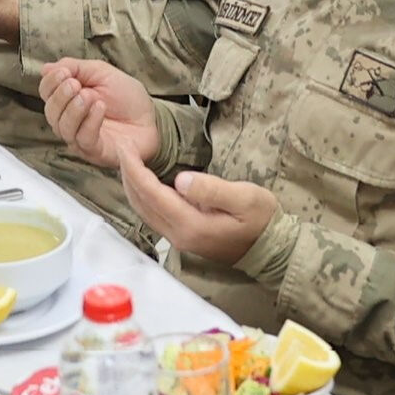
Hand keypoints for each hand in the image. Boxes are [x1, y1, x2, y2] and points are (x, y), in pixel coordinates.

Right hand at [38, 58, 158, 175]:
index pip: (46, 93)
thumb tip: (46, 69)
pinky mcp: (95, 151)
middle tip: (75, 85)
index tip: (64, 72)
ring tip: (88, 96)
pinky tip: (100, 107)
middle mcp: (69, 120)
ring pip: (63, 127)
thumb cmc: (127, 97)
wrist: (152, 118)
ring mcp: (80, 138)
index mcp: (68, 99)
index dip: (51, 82)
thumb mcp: (101, 73)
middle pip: (50, 112)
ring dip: (74, 109)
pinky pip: (83, 139)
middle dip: (60, 96)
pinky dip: (90, 121)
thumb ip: (75, 68)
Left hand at [118, 151, 279, 264]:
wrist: (271, 248)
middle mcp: (179, 235)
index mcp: (191, 224)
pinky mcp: (182, 237)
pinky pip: (152, 215)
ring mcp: (179, 239)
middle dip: (128, 174)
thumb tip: (180, 179)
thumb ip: (212, 189)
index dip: (135, 168)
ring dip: (132, 185)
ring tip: (128, 160)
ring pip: (144, 210)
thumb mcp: (245, 198)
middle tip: (123, 147)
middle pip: (142, 203)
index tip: (126, 146)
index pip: (152, 193)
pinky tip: (142, 181)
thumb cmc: (262, 219)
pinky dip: (142, 195)